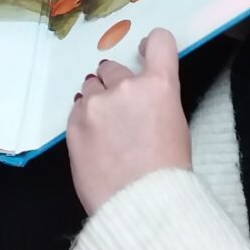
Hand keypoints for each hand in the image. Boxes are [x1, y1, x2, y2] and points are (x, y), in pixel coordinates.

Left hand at [67, 28, 191, 214]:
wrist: (141, 208)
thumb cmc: (168, 173)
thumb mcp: (175, 127)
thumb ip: (156, 100)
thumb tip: (142, 97)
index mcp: (159, 86)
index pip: (159, 42)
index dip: (152, 44)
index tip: (146, 51)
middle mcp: (125, 87)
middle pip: (114, 68)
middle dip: (118, 83)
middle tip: (123, 111)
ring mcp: (95, 104)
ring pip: (91, 86)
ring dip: (98, 99)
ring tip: (106, 129)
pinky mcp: (73, 124)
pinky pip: (76, 109)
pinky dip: (84, 119)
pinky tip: (95, 142)